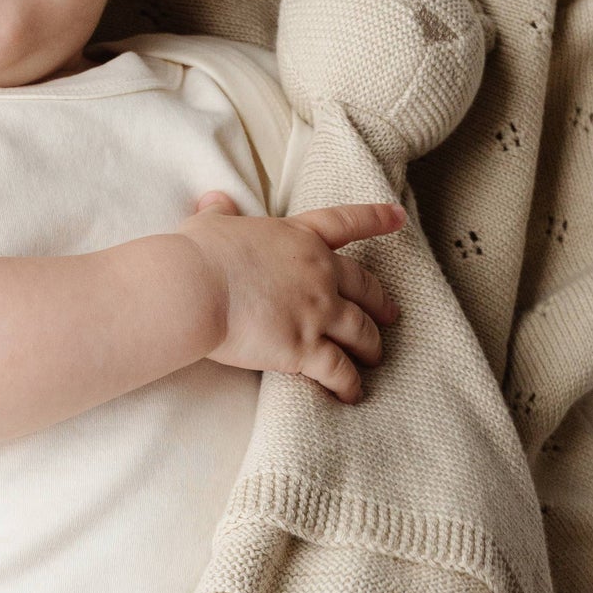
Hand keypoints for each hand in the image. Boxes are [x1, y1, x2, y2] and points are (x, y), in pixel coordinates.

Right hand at [179, 189, 402, 403]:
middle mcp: (318, 272)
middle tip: (390, 313)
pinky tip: (351, 394)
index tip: (398, 218)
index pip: (346, 223)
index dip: (375, 219)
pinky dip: (349, 384)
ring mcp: (316, 311)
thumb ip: (219, 211)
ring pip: (361, 331)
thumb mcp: (209, 224)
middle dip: (380, 302)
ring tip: (374, 357)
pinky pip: (339, 370)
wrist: (193, 288)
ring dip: (371, 346)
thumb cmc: (198, 255)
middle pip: (365, 286)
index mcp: (299, 238)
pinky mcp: (304, 348)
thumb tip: (215, 198)